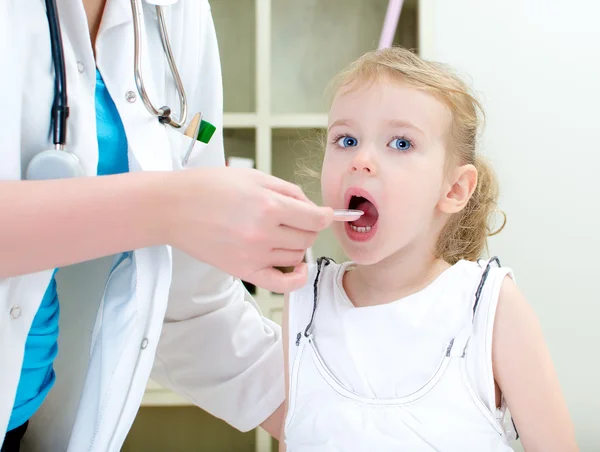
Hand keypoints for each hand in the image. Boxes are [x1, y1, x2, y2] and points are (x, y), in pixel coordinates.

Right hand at [162, 167, 332, 292]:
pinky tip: (298, 267)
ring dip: (297, 245)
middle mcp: (263, 233)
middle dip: (308, 227)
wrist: (173, 207)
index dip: (326, 215)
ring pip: (296, 256)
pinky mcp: (243, 271)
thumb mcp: (253, 175)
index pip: (315, 218)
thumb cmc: (209, 187)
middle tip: (296, 219)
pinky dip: (296, 278)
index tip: (326, 214)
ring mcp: (253, 255)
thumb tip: (312, 207)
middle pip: (308, 238)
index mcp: (268, 205)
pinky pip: (281, 284)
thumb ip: (288, 190)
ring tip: (282, 233)